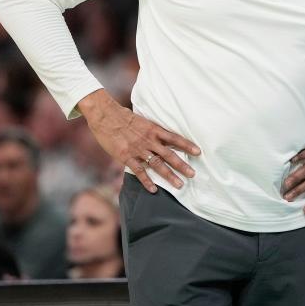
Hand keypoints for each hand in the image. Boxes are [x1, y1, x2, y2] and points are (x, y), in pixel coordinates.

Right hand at [78, 89, 200, 193]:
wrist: (105, 116)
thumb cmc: (123, 117)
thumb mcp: (143, 121)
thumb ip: (153, 131)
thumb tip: (163, 137)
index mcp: (153, 130)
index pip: (174, 138)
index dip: (187, 145)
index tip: (198, 152)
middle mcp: (148, 140)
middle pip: (169, 154)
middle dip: (182, 165)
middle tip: (193, 174)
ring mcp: (138, 149)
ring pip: (157, 164)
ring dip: (169, 176)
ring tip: (180, 185)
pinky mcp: (126, 156)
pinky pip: (139, 171)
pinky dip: (147, 181)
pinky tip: (154, 190)